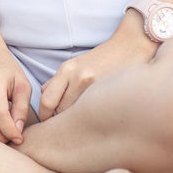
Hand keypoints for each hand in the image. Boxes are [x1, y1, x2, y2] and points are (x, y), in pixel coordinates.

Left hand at [38, 29, 156, 121]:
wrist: (130, 46)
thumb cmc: (101, 59)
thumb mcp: (76, 65)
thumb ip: (58, 82)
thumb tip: (43, 99)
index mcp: (67, 69)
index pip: (46, 101)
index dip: (45, 116)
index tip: (49, 121)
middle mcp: (77, 77)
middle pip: (59, 111)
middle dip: (59, 120)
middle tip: (65, 126)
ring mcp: (94, 85)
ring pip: (75, 115)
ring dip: (75, 121)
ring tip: (81, 123)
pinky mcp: (108, 91)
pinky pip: (91, 112)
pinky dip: (90, 118)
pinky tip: (95, 118)